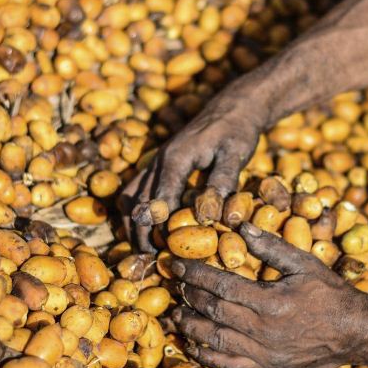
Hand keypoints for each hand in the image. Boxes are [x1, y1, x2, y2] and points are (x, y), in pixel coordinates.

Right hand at [120, 83, 264, 250]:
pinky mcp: (159, 164)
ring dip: (133, 224)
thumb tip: (218, 217)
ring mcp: (155, 162)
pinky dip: (136, 211)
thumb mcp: (236, 154)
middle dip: (139, 232)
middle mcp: (158, 161)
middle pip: (137, 201)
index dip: (158, 228)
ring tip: (144, 249)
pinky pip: (136, 190)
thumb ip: (222, 183)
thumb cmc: (237, 130)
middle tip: (150, 259)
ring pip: (130, 197)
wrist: (231, 108)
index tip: (161, 252)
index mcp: (175, 159)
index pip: (159, 199)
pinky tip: (148, 228)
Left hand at [168, 223, 367, 367]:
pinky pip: (230, 366)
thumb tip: (242, 225)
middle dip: (189, 296)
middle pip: (214, 311)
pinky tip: (193, 347)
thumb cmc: (331, 294)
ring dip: (192, 326)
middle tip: (174, 284)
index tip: (177, 263)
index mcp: (271, 302)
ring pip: (216, 340)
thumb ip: (272, 247)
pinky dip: (208, 359)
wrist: (356, 333)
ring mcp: (264, 353)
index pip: (222, 286)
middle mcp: (264, 330)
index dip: (195, 273)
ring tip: (176, 314)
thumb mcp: (304, 264)